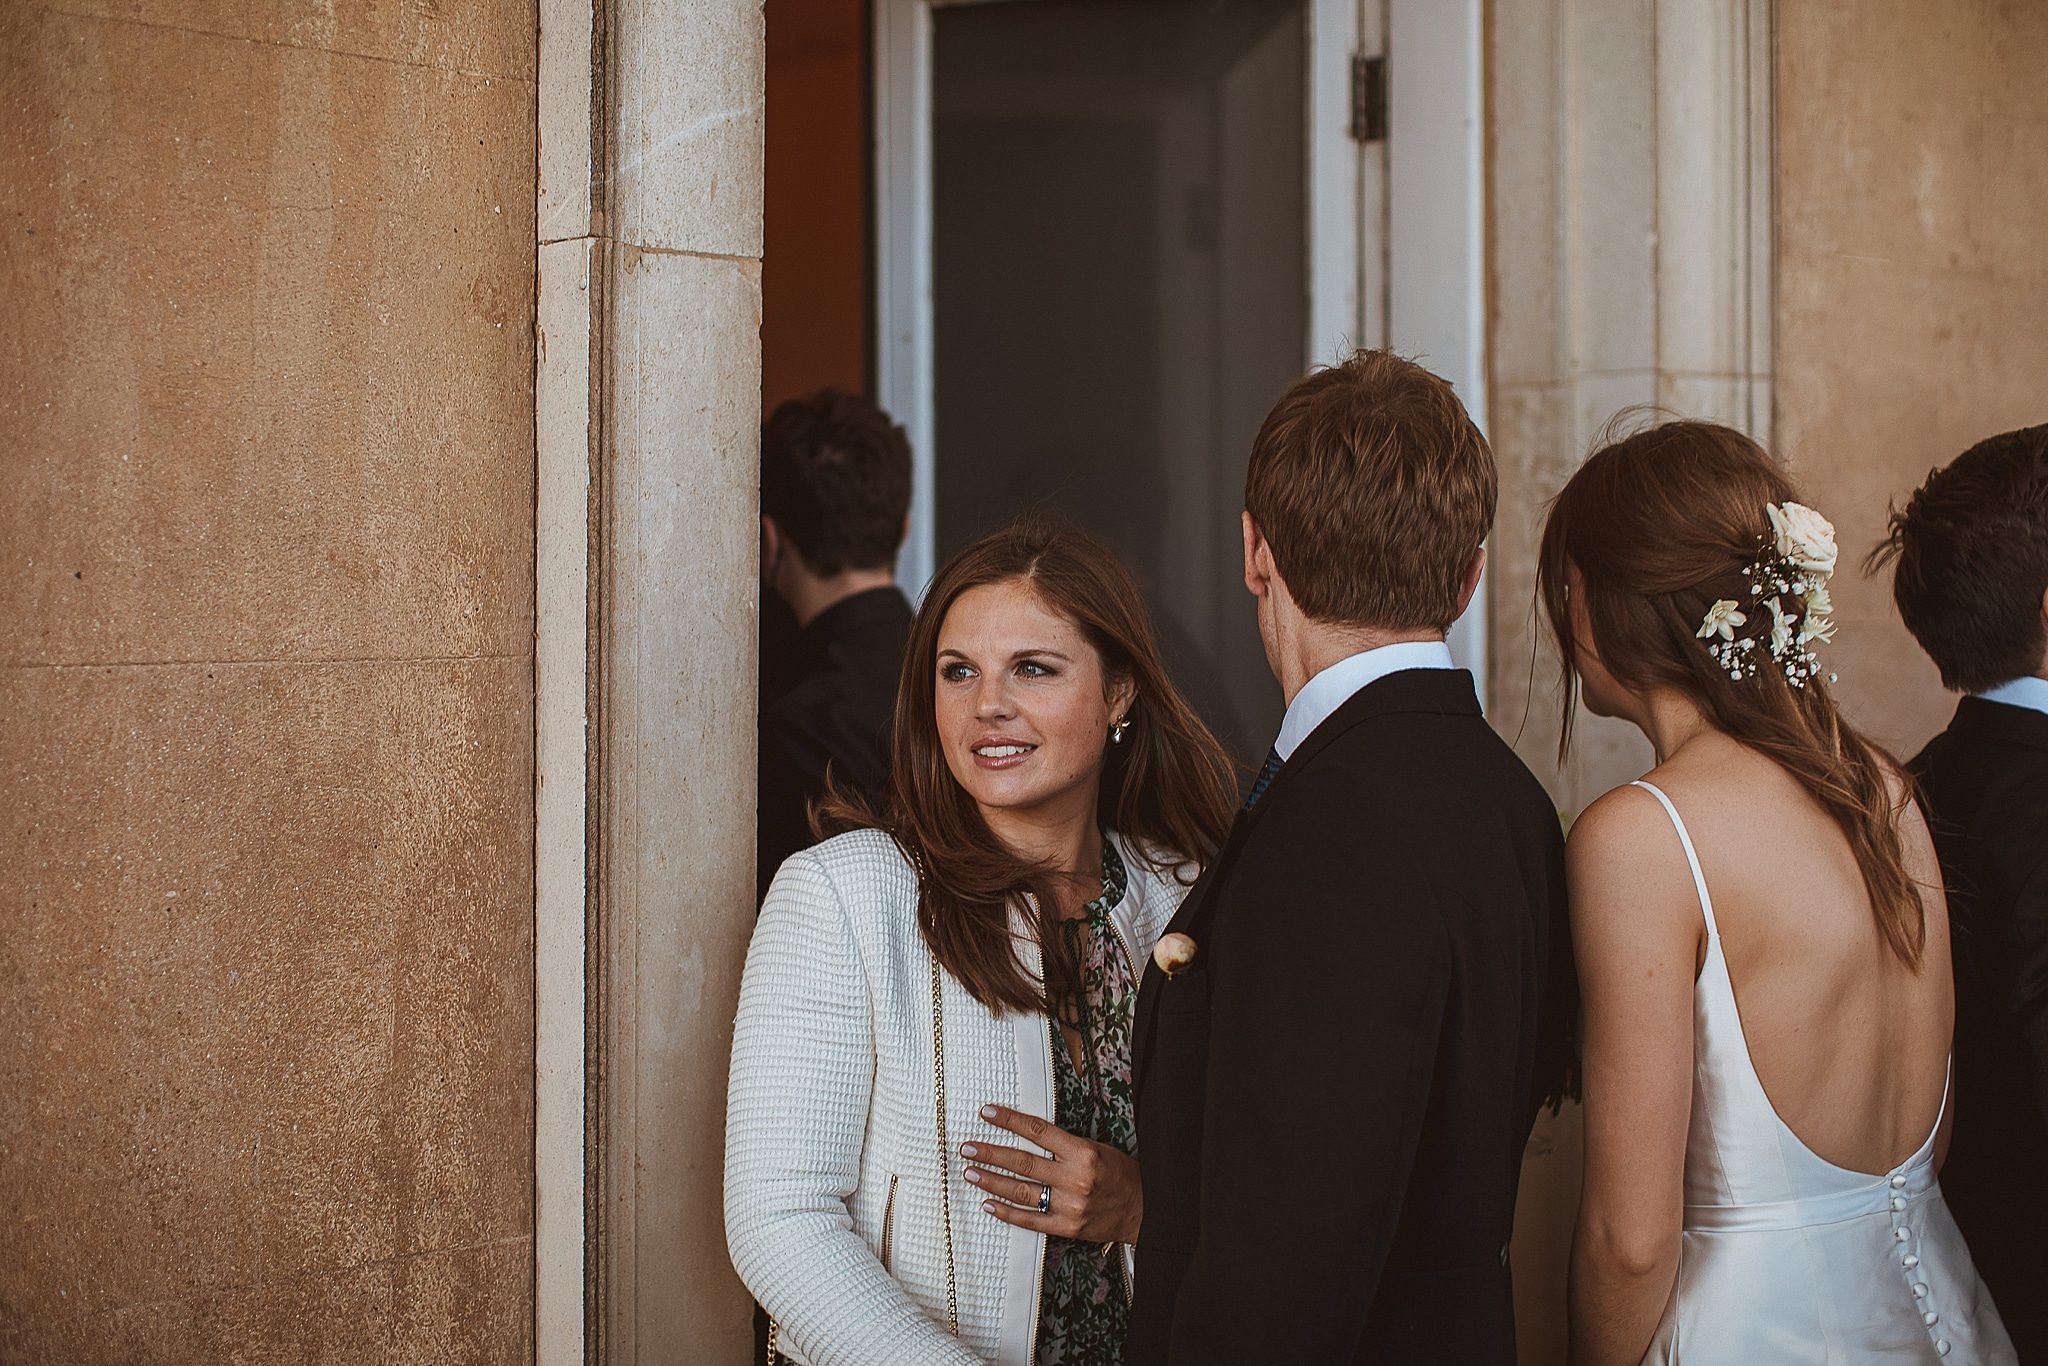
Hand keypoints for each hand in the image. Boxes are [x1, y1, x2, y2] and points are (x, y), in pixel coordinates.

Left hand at [960, 1103, 1141, 1243]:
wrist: (1144, 1210)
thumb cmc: (1120, 1174)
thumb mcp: (1097, 1148)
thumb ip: (1064, 1145)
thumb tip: (1026, 1135)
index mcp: (1082, 1152)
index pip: (1037, 1131)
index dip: (1009, 1120)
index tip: (987, 1113)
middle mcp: (1074, 1178)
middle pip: (1022, 1162)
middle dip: (990, 1153)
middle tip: (968, 1147)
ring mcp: (1069, 1206)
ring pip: (1021, 1192)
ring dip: (991, 1181)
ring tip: (970, 1172)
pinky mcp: (1066, 1227)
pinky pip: (1030, 1220)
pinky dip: (1006, 1212)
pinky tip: (988, 1204)